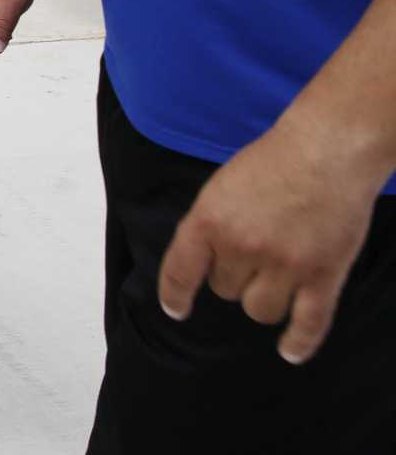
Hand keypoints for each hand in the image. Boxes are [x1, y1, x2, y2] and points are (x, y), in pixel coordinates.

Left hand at [158, 118, 384, 363]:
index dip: (175, 295)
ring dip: (262, 299)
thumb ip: (209, 225)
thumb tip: (200, 262)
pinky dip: (299, 342)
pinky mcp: (323, 275)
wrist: (327, 149)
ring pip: (259, 310)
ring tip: (275, 277)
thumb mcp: (220, 187)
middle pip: (224, 289)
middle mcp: (242, 247)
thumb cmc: (272, 161)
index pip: (179, 271)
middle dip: (234, 275)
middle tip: (256, 248)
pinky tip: (290, 351)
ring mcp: (284, 264)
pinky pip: (308, 323)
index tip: (175, 310)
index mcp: (209, 220)